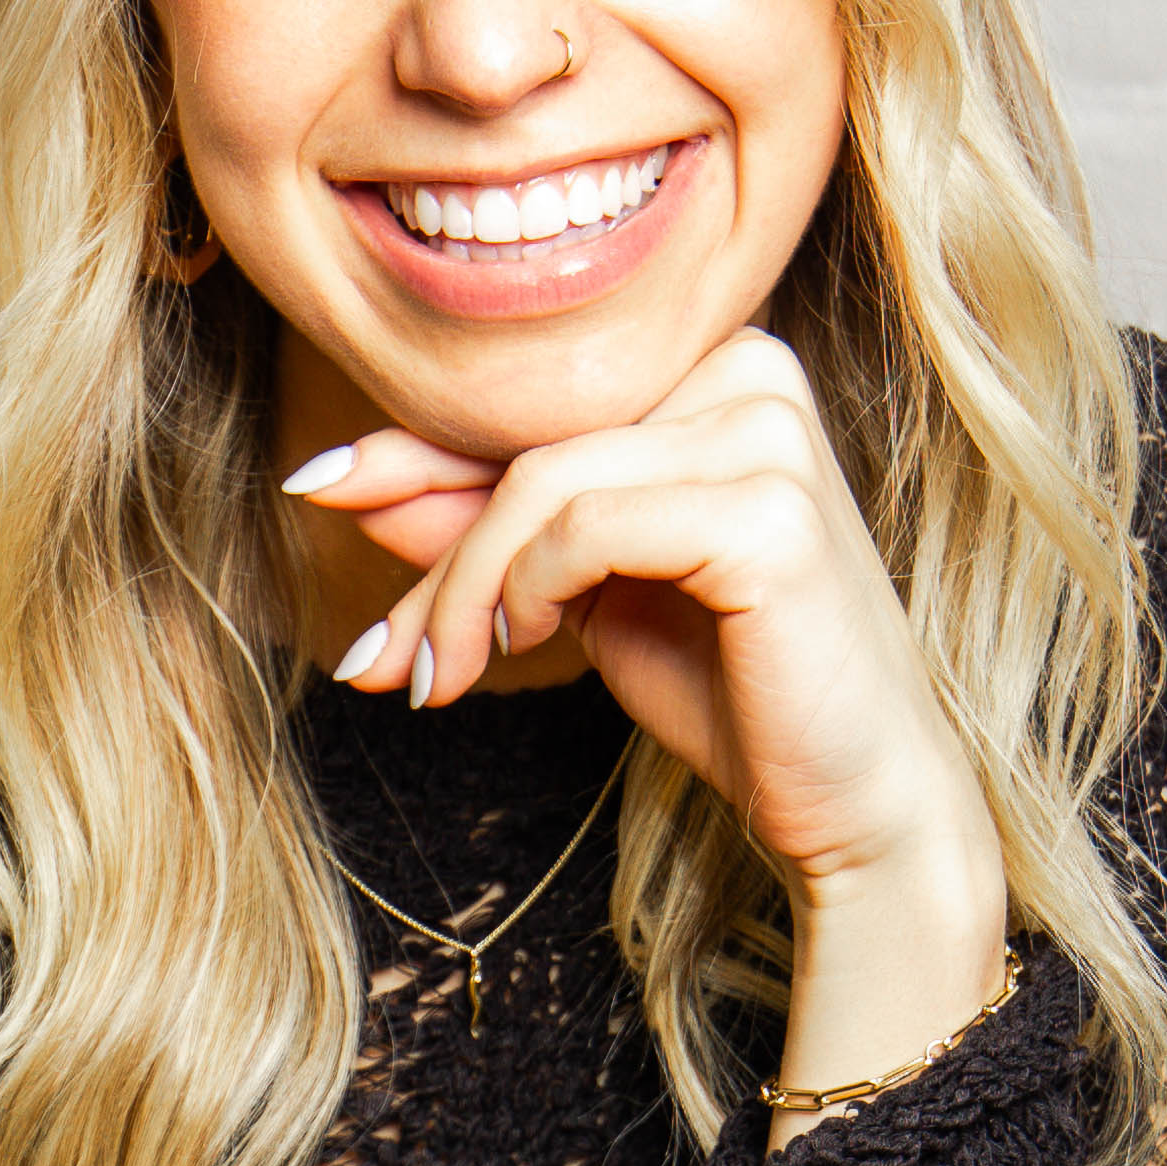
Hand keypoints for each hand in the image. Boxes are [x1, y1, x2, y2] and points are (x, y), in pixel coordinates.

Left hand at [285, 325, 1005, 934]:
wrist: (853, 798)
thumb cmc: (733, 691)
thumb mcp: (581, 595)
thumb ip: (487, 530)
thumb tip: (352, 484)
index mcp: (715, 367)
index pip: (535, 405)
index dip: (413, 454)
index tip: (312, 488)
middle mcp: (751, 370)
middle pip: (528, 442)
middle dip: (433, 556)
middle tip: (379, 660)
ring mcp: (770, 431)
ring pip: (541, 486)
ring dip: (467, 593)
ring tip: (445, 678)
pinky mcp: (770, 508)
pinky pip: (588, 524)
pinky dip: (530, 590)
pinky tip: (524, 650)